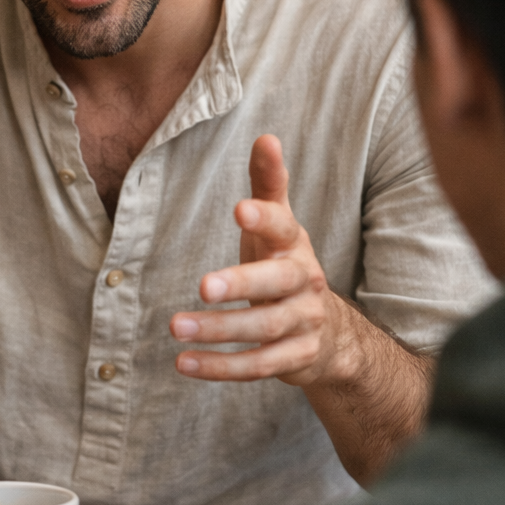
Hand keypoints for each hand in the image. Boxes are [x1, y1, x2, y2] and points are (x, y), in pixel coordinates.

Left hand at [170, 134, 350, 387]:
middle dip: (239, 285)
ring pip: (262, 330)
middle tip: (201, 286)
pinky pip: (257, 366)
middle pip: (273, 285)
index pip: (283, 228)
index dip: (265, 218)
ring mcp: (302, 324)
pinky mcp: (294, 359)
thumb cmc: (285, 263)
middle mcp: (304, 284)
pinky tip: (183, 363)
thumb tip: (266, 137)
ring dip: (218, 330)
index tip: (240, 209)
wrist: (330, 330)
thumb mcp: (279, 225)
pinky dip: (220, 367)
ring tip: (175, 326)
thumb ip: (269, 184)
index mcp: (294, 246)